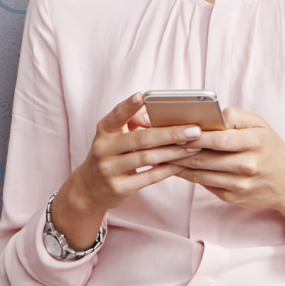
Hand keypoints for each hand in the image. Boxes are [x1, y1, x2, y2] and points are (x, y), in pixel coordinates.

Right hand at [50, 93, 204, 247]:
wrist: (89, 189)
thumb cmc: (111, 155)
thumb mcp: (114, 137)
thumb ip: (133, 122)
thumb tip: (155, 113)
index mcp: (104, 130)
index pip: (117, 115)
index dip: (129, 106)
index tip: (143, 95)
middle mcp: (103, 148)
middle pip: (141, 138)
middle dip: (171, 134)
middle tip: (194, 130)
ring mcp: (109, 169)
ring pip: (147, 158)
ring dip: (174, 152)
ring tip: (195, 147)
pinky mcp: (118, 188)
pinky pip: (149, 177)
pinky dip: (168, 170)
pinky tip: (183, 164)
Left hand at [169, 108, 284, 240]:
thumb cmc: (270, 149)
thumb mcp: (260, 125)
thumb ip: (235, 117)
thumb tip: (208, 115)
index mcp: (256, 142)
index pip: (219, 138)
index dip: (195, 135)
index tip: (175, 130)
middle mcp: (248, 165)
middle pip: (205, 157)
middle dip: (179, 150)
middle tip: (158, 142)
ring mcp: (240, 184)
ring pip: (200, 173)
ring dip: (179, 164)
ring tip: (162, 154)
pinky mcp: (233, 197)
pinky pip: (204, 185)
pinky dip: (189, 175)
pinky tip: (178, 167)